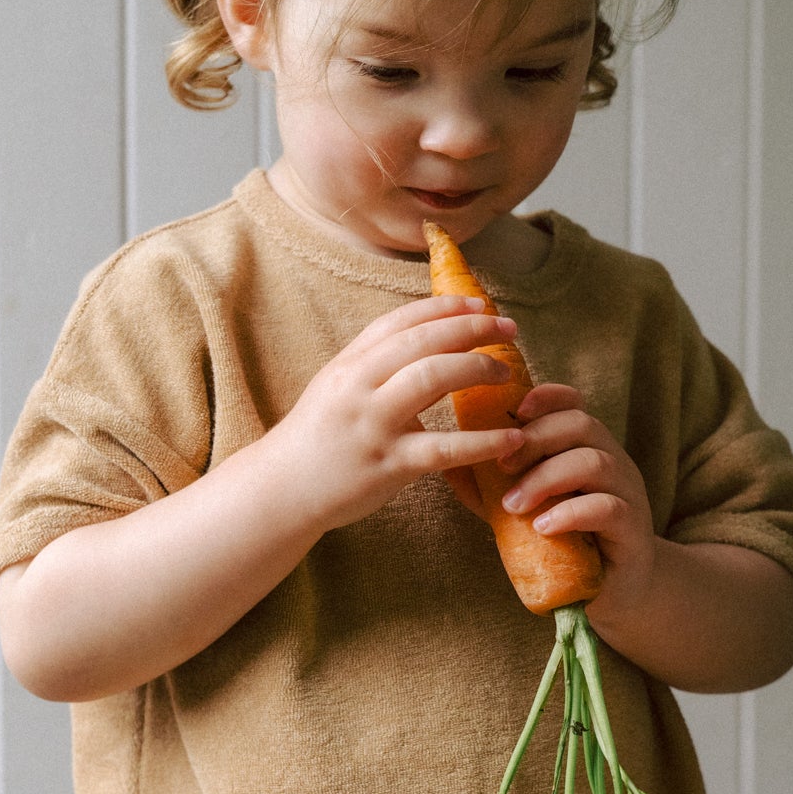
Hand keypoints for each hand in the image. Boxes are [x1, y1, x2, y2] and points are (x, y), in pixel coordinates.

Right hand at [270, 295, 525, 530]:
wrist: (281, 490)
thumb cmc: (317, 439)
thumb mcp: (338, 389)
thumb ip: (377, 365)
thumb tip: (431, 342)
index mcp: (349, 365)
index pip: (402, 321)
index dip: (445, 306)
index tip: (481, 303)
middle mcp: (358, 387)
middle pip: (423, 341)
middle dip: (472, 328)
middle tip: (508, 328)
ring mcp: (372, 424)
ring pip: (432, 378)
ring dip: (478, 367)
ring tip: (506, 373)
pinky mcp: (387, 465)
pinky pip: (444, 448)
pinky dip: (483, 442)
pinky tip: (511, 439)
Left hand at [491, 383, 655, 604]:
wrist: (612, 592)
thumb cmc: (565, 543)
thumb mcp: (522, 510)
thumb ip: (490, 488)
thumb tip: (444, 465)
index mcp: (587, 449)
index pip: (574, 405)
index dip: (548, 397)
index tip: (515, 409)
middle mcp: (612, 462)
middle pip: (581, 425)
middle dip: (535, 439)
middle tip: (500, 467)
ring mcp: (627, 494)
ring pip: (594, 463)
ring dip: (546, 478)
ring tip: (512, 506)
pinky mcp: (632, 530)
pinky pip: (607, 508)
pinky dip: (571, 513)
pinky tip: (543, 527)